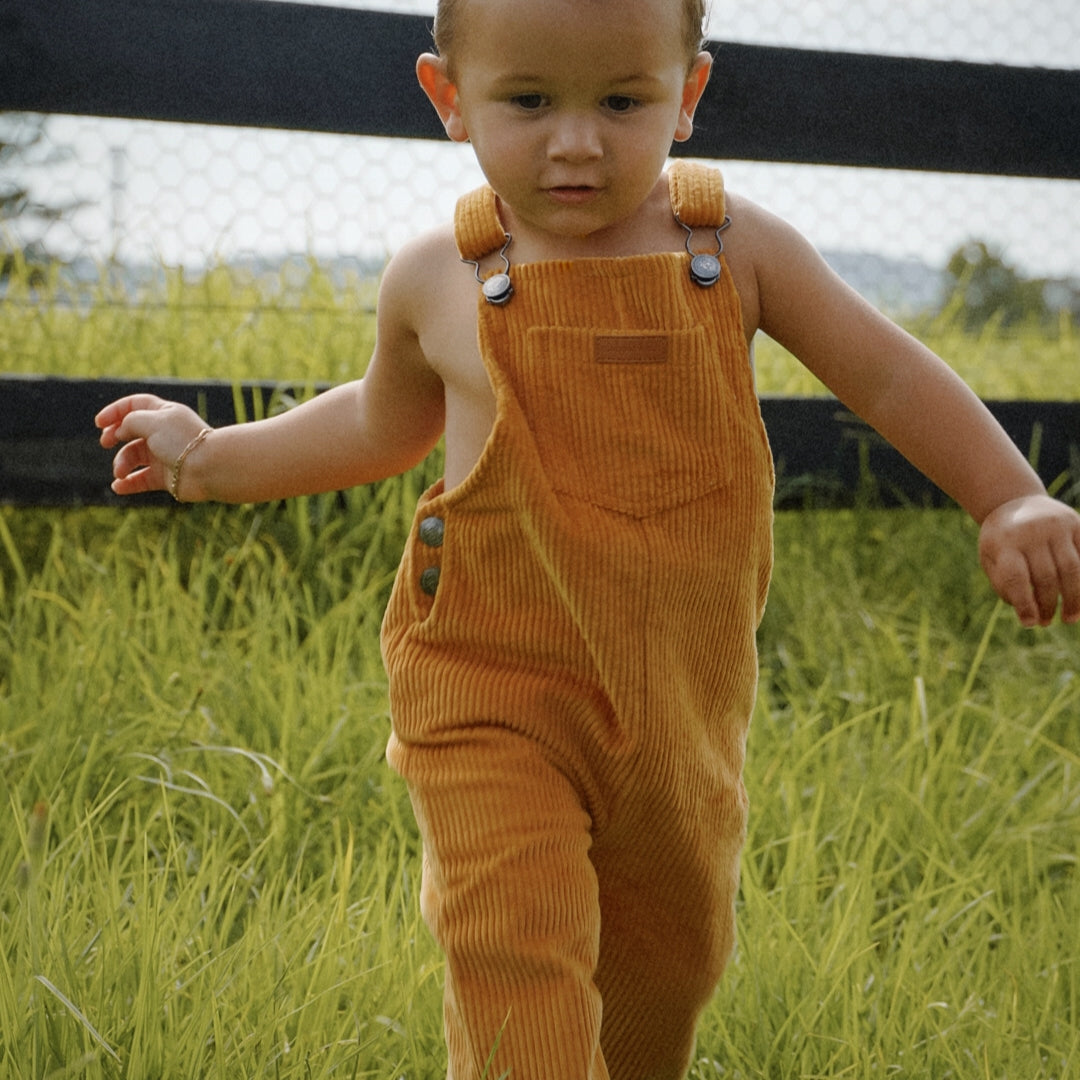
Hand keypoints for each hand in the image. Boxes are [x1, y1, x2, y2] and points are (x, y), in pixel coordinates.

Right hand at [95, 394, 210, 498]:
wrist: (209, 468)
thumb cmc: (182, 441)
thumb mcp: (151, 422)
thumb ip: (130, 421)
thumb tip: (120, 431)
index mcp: (165, 413)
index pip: (135, 405)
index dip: (115, 411)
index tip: (99, 423)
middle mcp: (164, 433)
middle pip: (131, 431)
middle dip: (114, 436)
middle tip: (106, 442)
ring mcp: (165, 455)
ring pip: (133, 457)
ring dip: (121, 464)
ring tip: (120, 472)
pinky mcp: (166, 477)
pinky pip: (141, 480)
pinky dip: (128, 483)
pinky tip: (118, 486)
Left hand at [978, 494, 1079, 625]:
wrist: (1012, 501)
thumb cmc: (1000, 540)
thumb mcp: (990, 558)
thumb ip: (1004, 584)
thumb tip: (1028, 614)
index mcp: (1004, 542)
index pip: (1016, 578)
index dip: (1024, 604)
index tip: (1030, 623)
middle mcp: (1031, 532)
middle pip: (1046, 577)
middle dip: (1049, 605)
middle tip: (1047, 622)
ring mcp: (1056, 525)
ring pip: (1072, 569)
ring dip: (1074, 598)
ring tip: (1070, 618)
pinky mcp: (1076, 523)